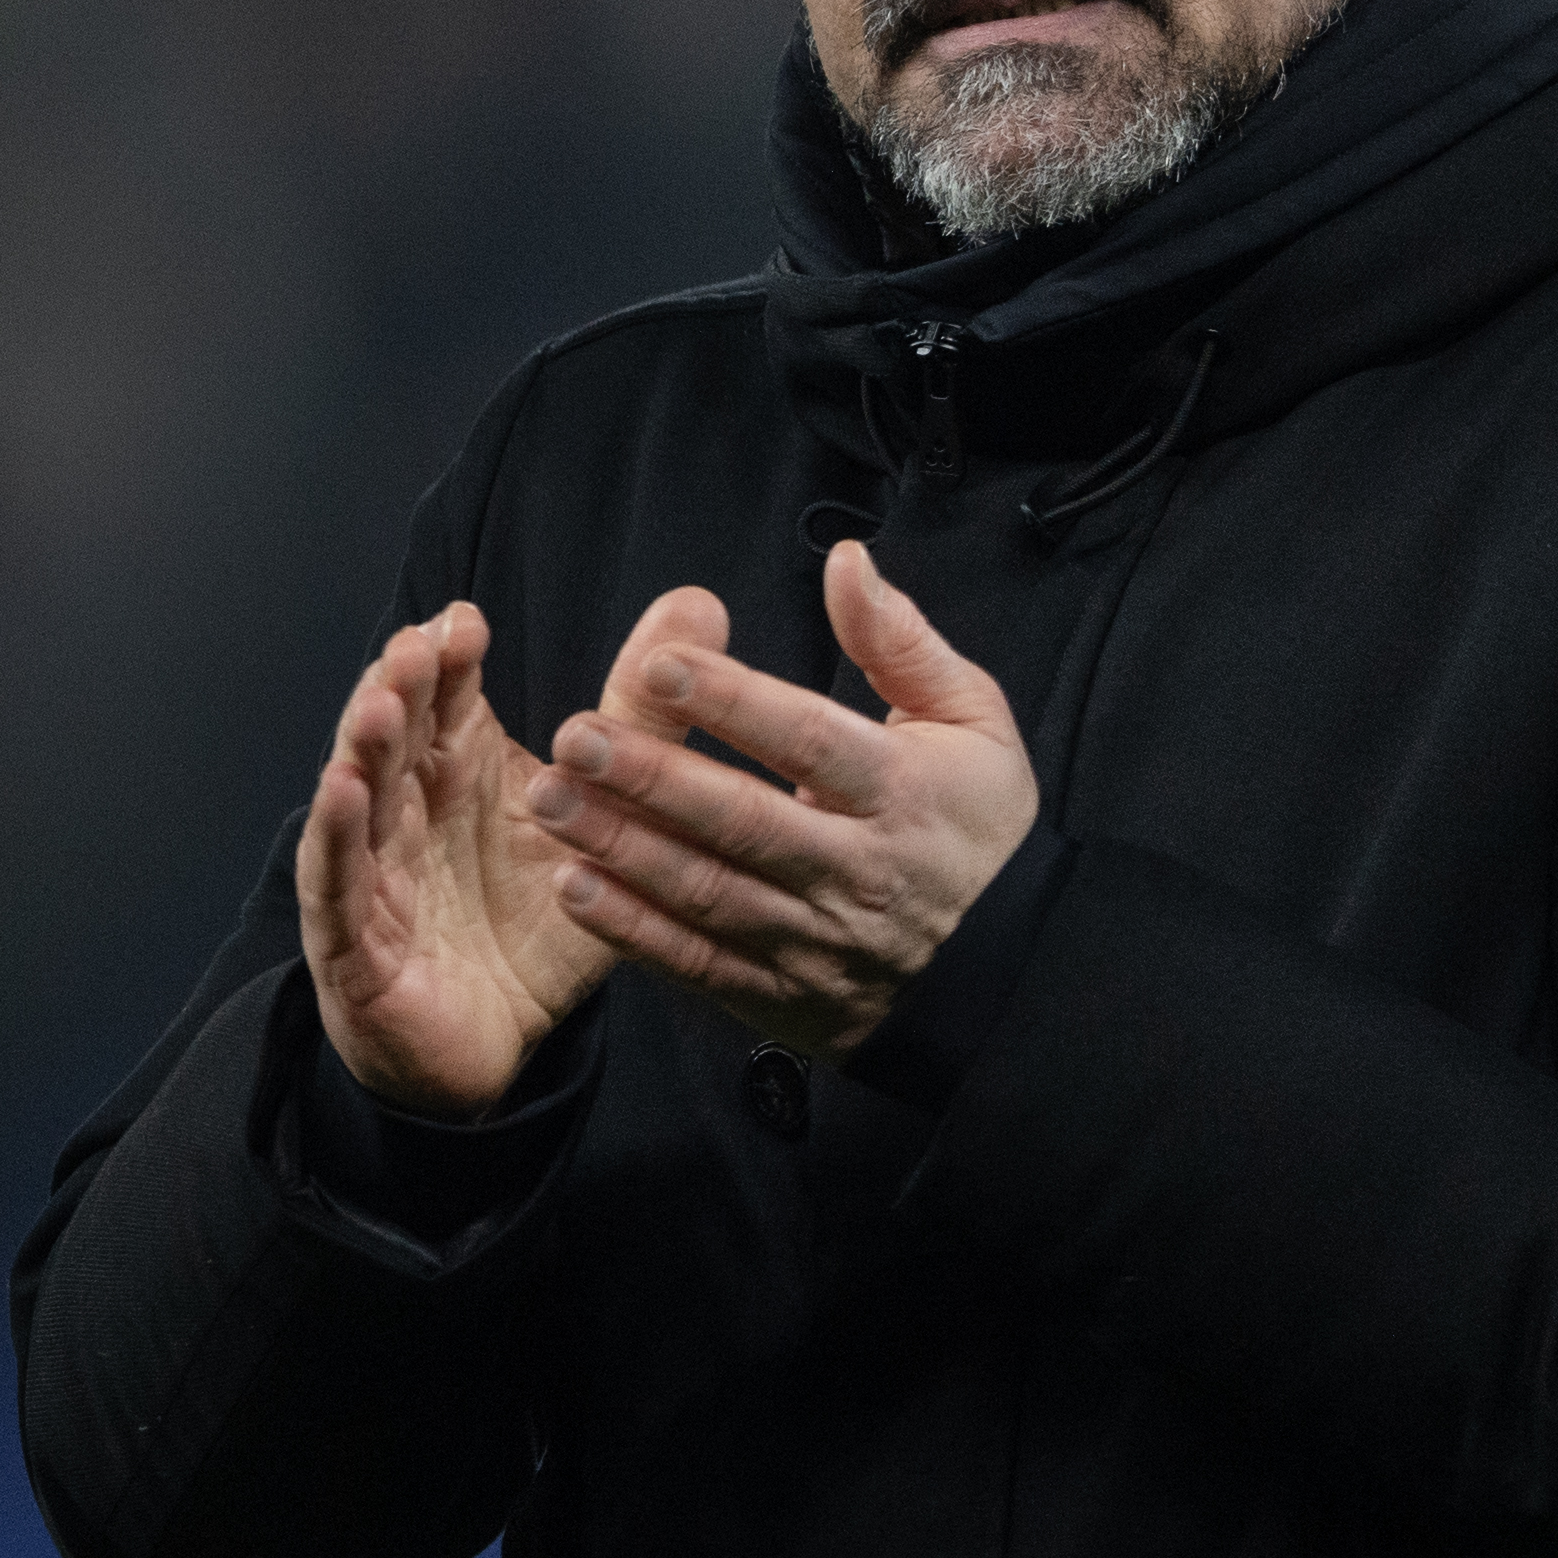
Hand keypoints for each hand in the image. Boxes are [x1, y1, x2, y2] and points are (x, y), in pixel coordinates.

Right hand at [299, 593, 716, 1114]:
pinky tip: (344, 793)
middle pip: (396, 733)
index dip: (449, 659)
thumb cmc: (534, 923)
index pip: (447, 700)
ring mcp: (373, 869)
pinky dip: (337, 838)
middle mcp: (409, 808)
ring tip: (381, 703)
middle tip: (421, 645)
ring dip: (362, 747)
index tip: (467, 621)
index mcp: (460, 772)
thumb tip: (700, 604)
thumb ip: (646, 721)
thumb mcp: (605, 822)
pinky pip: (338, 883)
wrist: (496, 1042)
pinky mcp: (355, 941)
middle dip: (400, 685)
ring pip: (359, 796)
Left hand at [531, 541, 1037, 1057]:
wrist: (1006, 975)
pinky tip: (574, 889)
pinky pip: (698, 965)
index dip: (733, 703)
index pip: (809, 741)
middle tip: (573, 736)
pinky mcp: (782, 996)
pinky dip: (633, 932)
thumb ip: (899, 640)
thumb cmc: (980, 828)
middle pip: (742, 821)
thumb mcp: (972, 720)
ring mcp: (816, 942)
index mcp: (901, 793)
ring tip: (550, 800)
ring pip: (707, 894)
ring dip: (621, 848)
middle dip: (651, 776)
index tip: (660, 666)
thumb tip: (846, 562)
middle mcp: (855, 871)